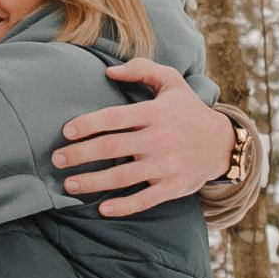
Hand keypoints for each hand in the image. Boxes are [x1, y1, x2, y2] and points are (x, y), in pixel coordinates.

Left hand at [53, 61, 234, 217]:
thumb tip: (109, 71)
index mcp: (155, 113)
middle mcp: (159, 139)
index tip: (66, 131)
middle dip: (80, 154)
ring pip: (122, 177)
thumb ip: (142, 69)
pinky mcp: (173, 187)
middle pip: (111, 148)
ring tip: (69, 184)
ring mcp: (166, 165)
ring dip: (92, 182)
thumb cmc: (188, 110)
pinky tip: (103, 208)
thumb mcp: (172, 81)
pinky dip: (123, 206)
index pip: (114, 118)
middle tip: (57, 159)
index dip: (88, 124)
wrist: (222, 143)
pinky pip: (145, 199)